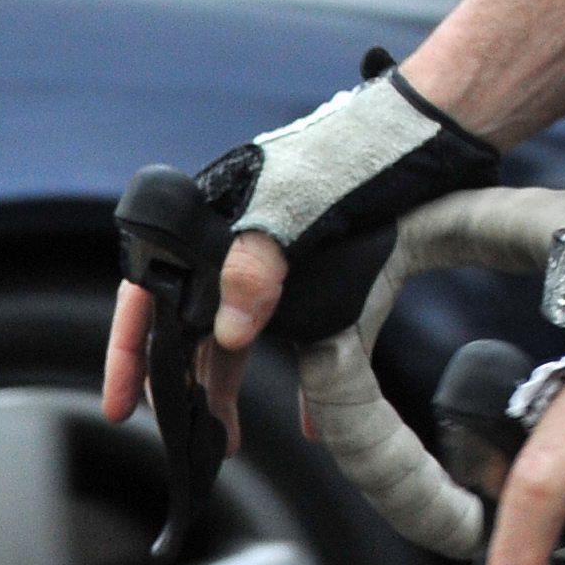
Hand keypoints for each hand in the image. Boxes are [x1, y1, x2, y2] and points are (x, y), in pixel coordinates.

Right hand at [97, 57, 496, 436]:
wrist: (443, 126)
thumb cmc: (362, 150)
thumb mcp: (300, 201)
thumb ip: (257, 263)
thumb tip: (229, 336)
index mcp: (218, 215)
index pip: (152, 286)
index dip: (131, 348)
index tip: (120, 405)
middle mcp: (245, 239)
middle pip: (195, 320)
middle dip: (184, 382)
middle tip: (183, 434)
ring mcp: (290, 258)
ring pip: (246, 334)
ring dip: (233, 387)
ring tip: (228, 439)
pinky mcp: (337, 273)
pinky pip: (311, 336)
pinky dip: (309, 379)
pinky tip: (311, 424)